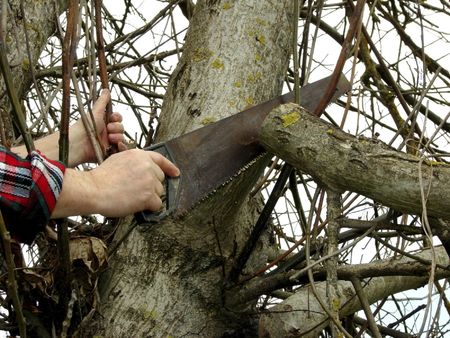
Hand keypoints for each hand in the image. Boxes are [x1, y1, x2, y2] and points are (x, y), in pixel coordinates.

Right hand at [51, 149, 179, 217]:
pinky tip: (136, 205)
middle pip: (160, 179)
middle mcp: (147, 166)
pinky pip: (156, 205)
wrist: (94, 189)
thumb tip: (142, 171)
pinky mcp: (148, 195)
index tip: (176, 173)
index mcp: (140, 155)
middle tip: (136, 191)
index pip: (160, 159)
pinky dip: (149, 208)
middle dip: (151, 186)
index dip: (169, 167)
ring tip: (132, 197)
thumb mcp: (118, 160)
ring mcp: (149, 181)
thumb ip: (134, 163)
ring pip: (158, 193)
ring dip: (148, 197)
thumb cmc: (101, 178)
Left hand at [69, 89, 126, 165]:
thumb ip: (102, 101)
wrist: (78, 144)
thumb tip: (106, 89)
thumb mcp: (95, 112)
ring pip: (122, 139)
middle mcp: (107, 132)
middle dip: (117, 128)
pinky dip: (121, 148)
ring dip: (118, 137)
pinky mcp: (109, 153)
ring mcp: (108, 143)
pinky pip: (121, 150)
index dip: (117, 118)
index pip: (118, 119)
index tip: (112, 118)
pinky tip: (117, 145)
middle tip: (108, 129)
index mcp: (104, 122)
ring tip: (109, 138)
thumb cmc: (84, 127)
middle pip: (121, 128)